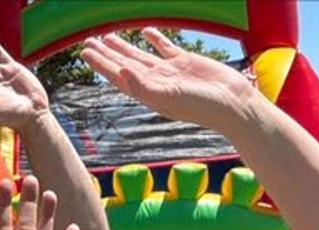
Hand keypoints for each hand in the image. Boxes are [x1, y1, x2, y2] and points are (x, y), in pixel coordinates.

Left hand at [81, 28, 257, 131]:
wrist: (232, 104)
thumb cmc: (201, 107)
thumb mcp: (169, 98)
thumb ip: (144, 87)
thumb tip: (121, 71)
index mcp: (146, 92)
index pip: (117, 75)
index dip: (101, 63)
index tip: (86, 51)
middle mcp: (154, 82)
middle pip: (123, 64)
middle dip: (106, 54)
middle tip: (88, 41)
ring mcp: (169, 71)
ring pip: (140, 55)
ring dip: (123, 47)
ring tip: (107, 36)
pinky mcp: (185, 62)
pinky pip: (165, 47)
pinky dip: (155, 39)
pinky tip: (146, 32)